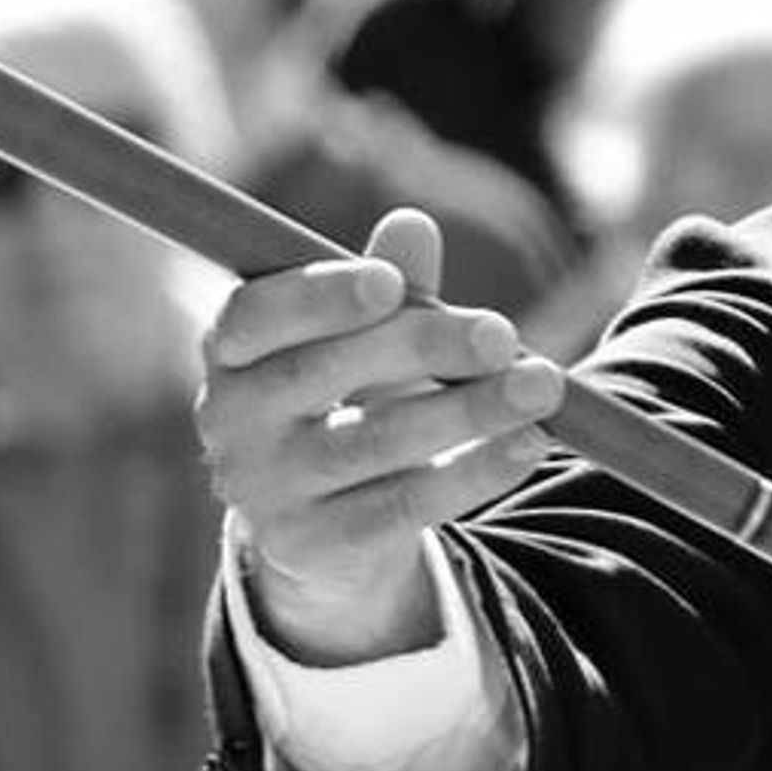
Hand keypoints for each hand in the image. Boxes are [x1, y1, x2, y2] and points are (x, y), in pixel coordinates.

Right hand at [195, 208, 563, 663]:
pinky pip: (402, 506)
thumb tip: (412, 223)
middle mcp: (229, 421)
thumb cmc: (350, 399)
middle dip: (423, 346)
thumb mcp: (365, 340)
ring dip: (469, 411)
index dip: (319, 296)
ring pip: (373, 442)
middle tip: (505, 333)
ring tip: (542, 385)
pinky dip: (475, 472)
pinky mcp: (310, 548)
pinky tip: (530, 443)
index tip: (393, 283)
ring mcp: (263, 490)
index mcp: (232, 351)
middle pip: (322, 374)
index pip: (253, 314)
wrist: (328, 534)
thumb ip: (388, 284)